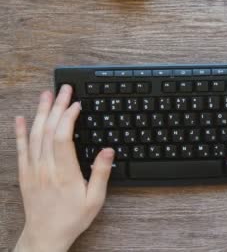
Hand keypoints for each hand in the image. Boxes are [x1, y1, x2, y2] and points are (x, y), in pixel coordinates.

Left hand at [14, 85, 113, 251]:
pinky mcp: (25, 173)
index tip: (76, 104)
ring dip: (41, 112)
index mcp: (64, 174)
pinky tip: (21, 118)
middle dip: (57, 107)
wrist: (45, 236)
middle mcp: (46, 168)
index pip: (62, 138)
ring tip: (47, 95)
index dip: (68, 117)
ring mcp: (33, 170)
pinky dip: (20, 131)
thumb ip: (100, 173)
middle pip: (48, 130)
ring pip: (34, 135)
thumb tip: (108, 150)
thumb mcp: (95, 199)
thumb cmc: (72, 218)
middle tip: (64, 89)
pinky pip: (21, 148)